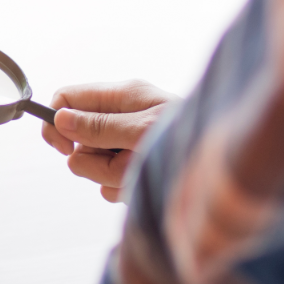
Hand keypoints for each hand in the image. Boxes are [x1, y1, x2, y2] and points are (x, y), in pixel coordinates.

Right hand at [42, 80, 177, 202]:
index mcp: (122, 96)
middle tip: (122, 161)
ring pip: (91, 166)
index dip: (56, 123)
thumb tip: (61, 118)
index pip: (68, 99)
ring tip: (141, 173)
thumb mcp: (142, 128)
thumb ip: (100, 126)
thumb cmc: (190, 138)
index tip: (63, 148)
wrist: (227, 170)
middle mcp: (122, 117)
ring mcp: (126, 144)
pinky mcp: (133, 168)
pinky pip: (108, 183)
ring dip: (111, 176)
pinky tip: (144, 184)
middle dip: (94, 159)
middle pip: (77, 140)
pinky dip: (122, 188)